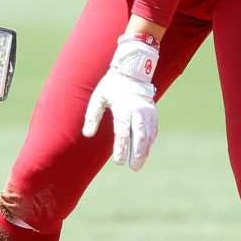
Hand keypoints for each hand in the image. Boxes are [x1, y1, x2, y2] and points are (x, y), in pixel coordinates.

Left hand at [81, 35, 158, 170]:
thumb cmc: (112, 86)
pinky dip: (150, 141)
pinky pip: (153, 130)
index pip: (122, 131)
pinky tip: (145, 151)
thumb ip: (92, 116)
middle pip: (139, 136)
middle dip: (137, 153)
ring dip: (145, 150)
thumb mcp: (98, 98)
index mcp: (123, 108)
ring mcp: (148, 112)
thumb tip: (87, 134)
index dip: (121, 147)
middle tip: (133, 167)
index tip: (119, 161)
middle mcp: (138, 111)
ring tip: (139, 164)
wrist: (132, 72)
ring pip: (148, 135)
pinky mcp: (153, 113)